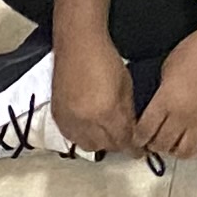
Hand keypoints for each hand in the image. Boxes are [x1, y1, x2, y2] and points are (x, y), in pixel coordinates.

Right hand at [51, 40, 142, 157]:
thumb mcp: (126, 85)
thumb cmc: (105, 59)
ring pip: (87, 145)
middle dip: (117, 143)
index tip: (139, 151)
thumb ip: (128, 112)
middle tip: (123, 136)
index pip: (123, 141)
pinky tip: (88, 126)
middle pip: (106, 146)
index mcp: (107, 113)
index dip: (133, 148)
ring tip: (105, 131)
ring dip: (99, 142)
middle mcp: (86, 121)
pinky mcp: (57, 115)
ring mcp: (69, 120)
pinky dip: (82, 136)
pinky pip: (71, 136)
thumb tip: (132, 130)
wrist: (77, 45)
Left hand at [136, 29, 196, 161]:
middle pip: (163, 144)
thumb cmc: (196, 50)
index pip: (145, 131)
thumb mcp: (166, 69)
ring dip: (176, 150)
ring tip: (174, 143)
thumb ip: (160, 94)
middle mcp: (184, 116)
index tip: (138, 137)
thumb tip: (157, 108)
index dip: (138, 137)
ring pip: (185, 152)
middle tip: (154, 140)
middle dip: (155, 144)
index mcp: (167, 101)